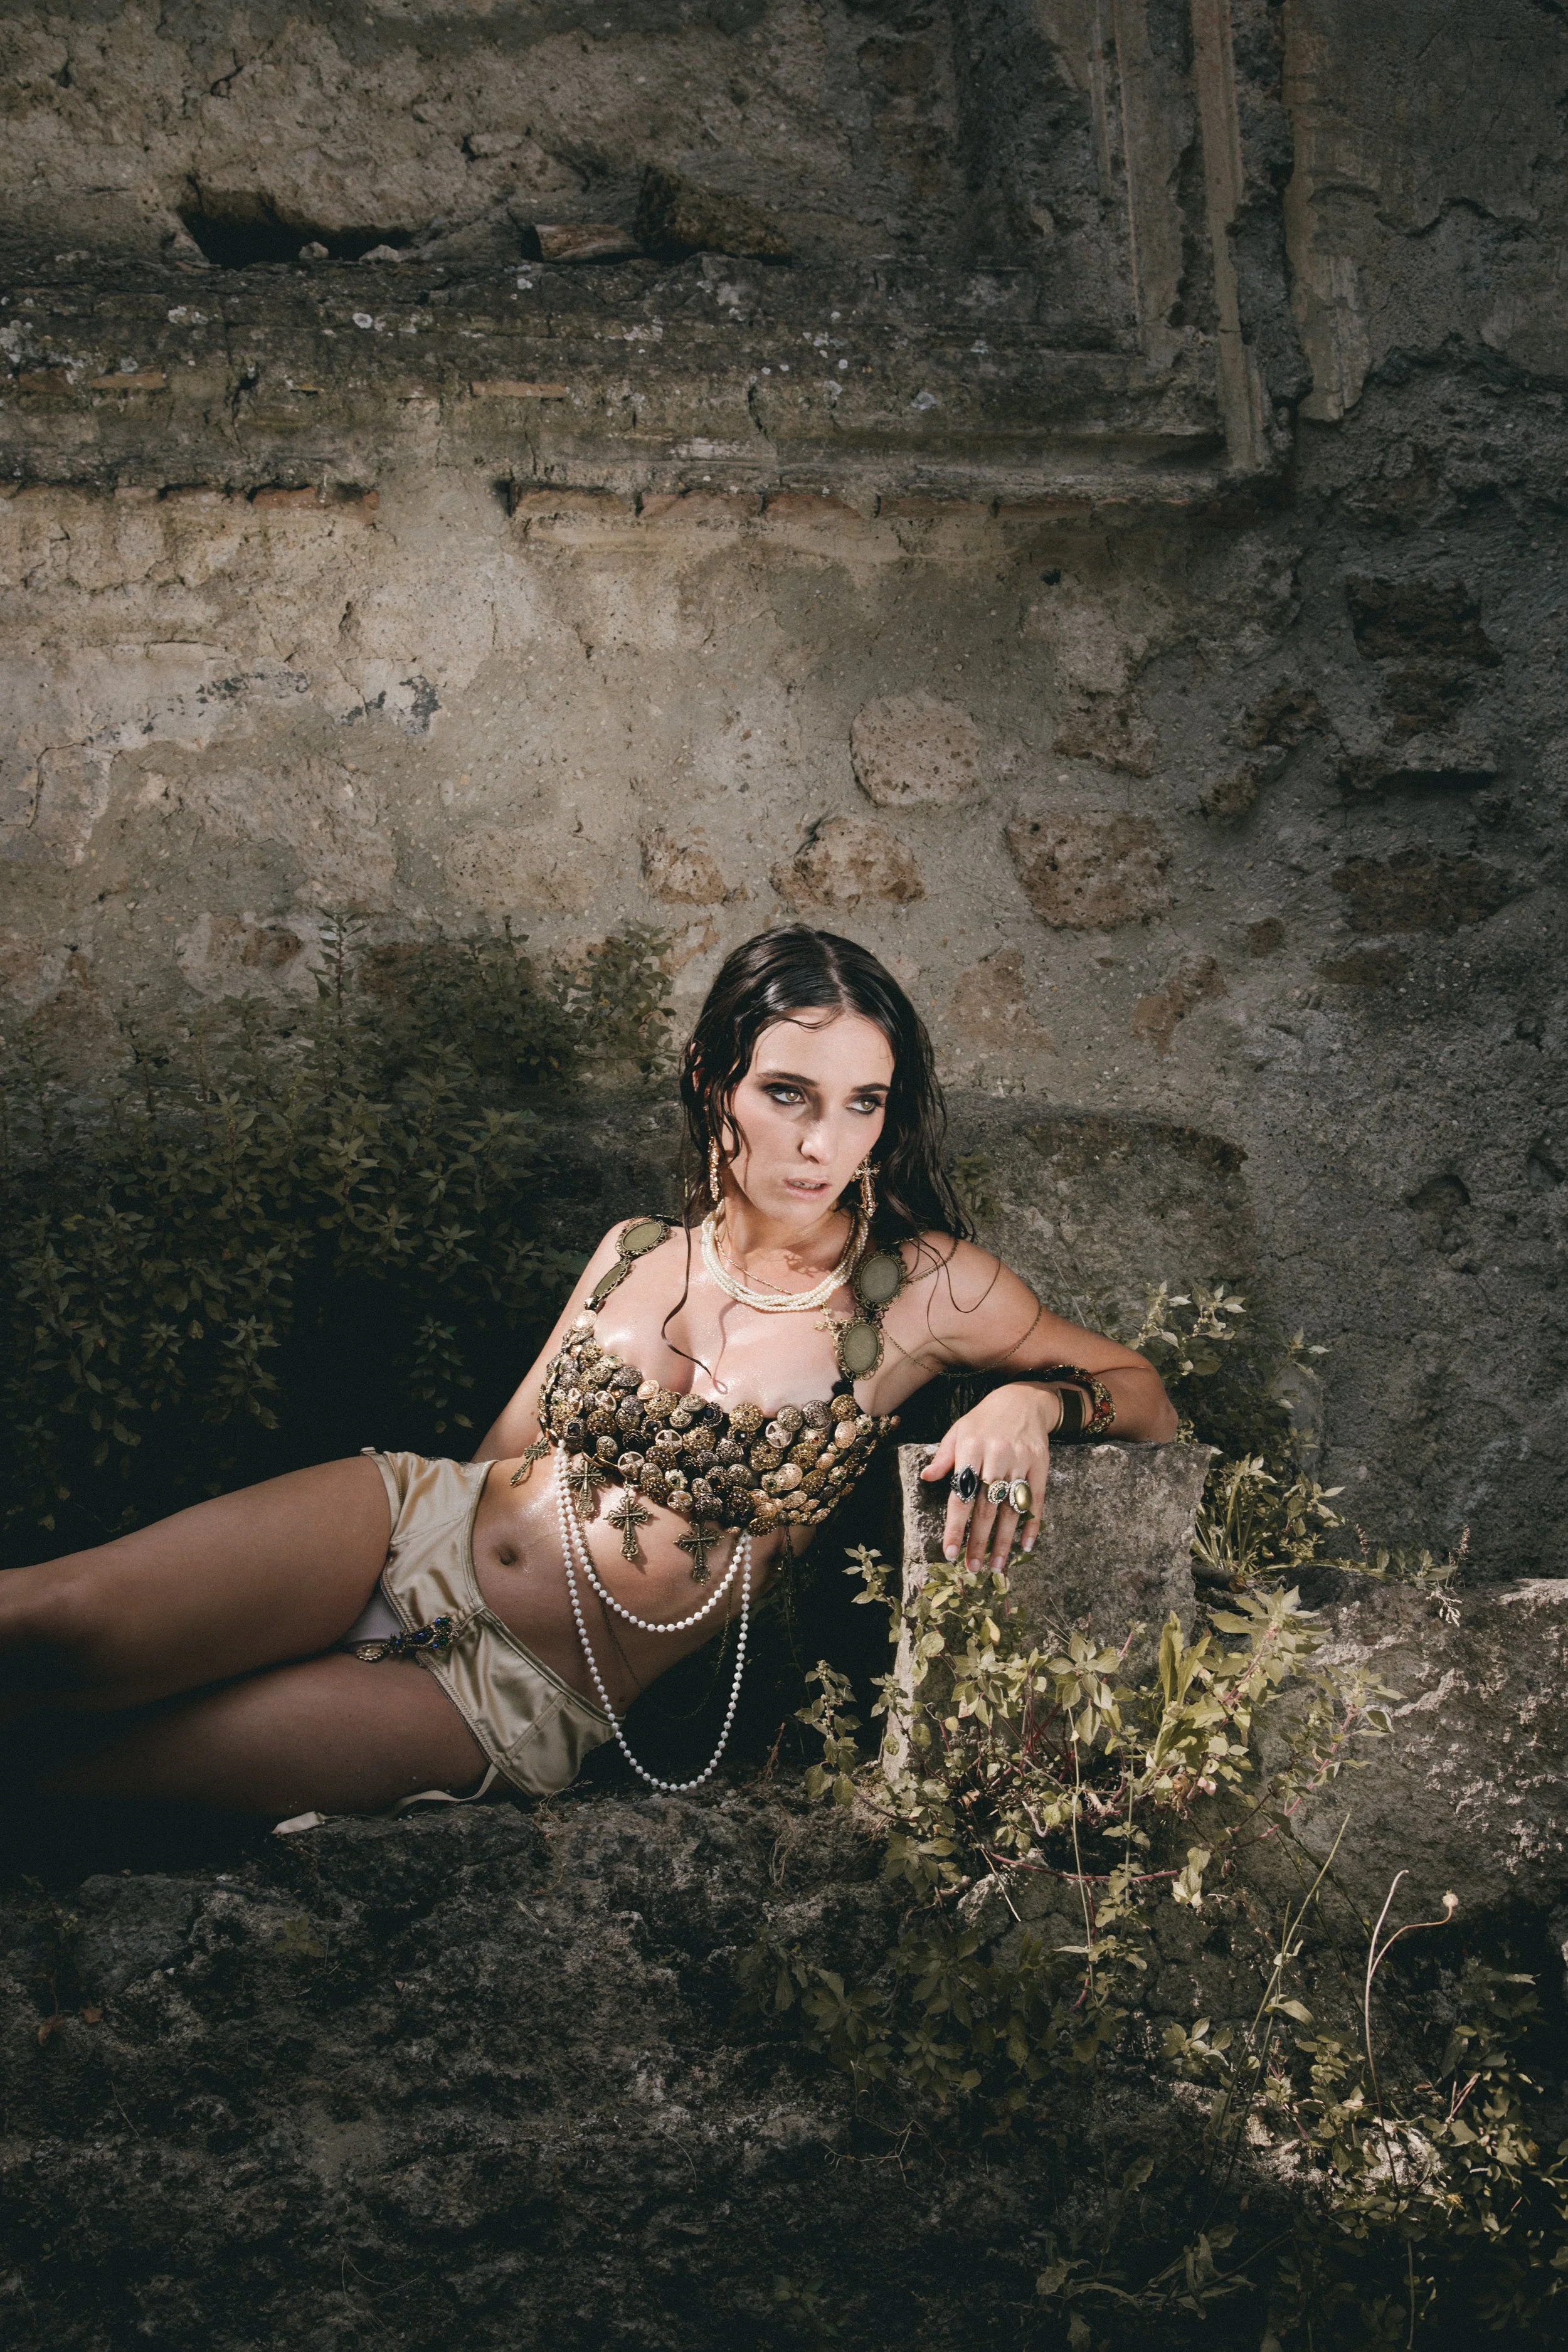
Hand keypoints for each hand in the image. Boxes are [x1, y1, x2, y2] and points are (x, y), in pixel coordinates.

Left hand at [920, 1384, 1061, 1570]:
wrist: (1023, 1400)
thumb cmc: (983, 1421)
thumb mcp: (958, 1431)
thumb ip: (943, 1456)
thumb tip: (926, 1477)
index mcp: (971, 1448)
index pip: (961, 1495)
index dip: (956, 1526)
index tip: (950, 1552)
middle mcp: (996, 1456)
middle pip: (986, 1507)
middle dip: (979, 1541)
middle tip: (973, 1567)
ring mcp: (1020, 1461)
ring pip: (1011, 1508)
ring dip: (1004, 1541)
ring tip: (997, 1567)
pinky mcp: (1040, 1465)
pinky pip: (1035, 1500)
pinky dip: (1032, 1524)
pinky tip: (1025, 1546)